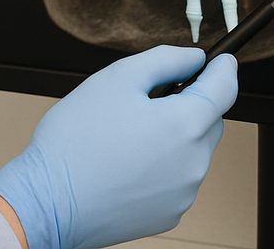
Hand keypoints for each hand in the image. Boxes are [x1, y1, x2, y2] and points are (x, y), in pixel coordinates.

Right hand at [0, 45, 236, 248]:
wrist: (49, 201)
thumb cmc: (76, 141)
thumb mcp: (117, 78)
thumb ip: (165, 61)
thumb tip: (194, 59)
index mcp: (186, 125)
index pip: (224, 90)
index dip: (223, 69)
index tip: (222, 60)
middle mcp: (194, 163)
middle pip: (209, 121)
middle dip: (189, 104)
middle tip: (146, 99)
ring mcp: (183, 194)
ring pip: (191, 152)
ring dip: (173, 137)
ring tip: (126, 135)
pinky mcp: (167, 215)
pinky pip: (175, 179)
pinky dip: (161, 166)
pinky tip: (125, 162)